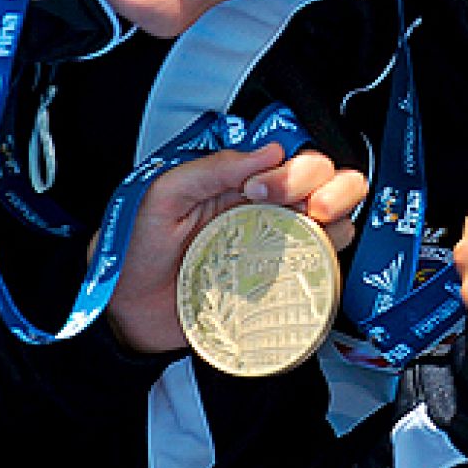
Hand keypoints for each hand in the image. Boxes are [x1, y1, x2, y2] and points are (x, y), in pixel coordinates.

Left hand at [103, 144, 366, 354]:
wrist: (128, 315)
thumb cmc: (137, 253)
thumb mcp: (161, 198)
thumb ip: (209, 169)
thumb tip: (268, 152)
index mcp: (240, 182)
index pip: (291, 156)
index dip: (291, 166)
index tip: (260, 187)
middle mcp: (268, 208)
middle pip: (327, 179)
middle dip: (328, 184)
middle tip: (302, 206)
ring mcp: (279, 244)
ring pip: (338, 216)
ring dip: (339, 214)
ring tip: (313, 228)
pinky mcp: (284, 281)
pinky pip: (327, 262)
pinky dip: (334, 255)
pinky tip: (311, 259)